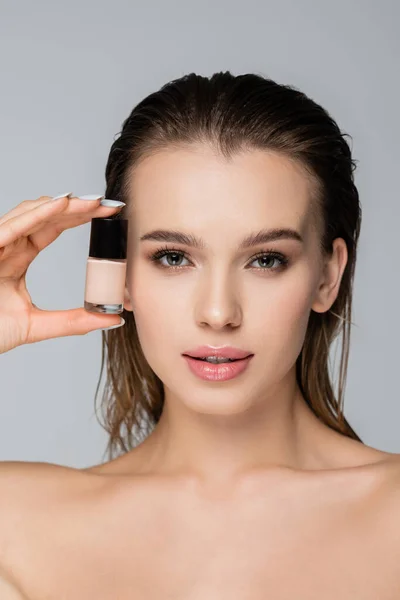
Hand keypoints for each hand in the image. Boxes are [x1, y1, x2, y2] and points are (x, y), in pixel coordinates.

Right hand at [0, 194, 124, 353]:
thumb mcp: (35, 326)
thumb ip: (73, 322)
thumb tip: (112, 319)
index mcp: (16, 258)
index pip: (51, 228)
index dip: (78, 217)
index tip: (108, 214)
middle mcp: (5, 246)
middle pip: (44, 216)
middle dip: (77, 207)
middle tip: (107, 205)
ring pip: (28, 213)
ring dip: (62, 206)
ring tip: (92, 202)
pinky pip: (11, 226)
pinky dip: (36, 214)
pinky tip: (62, 205)